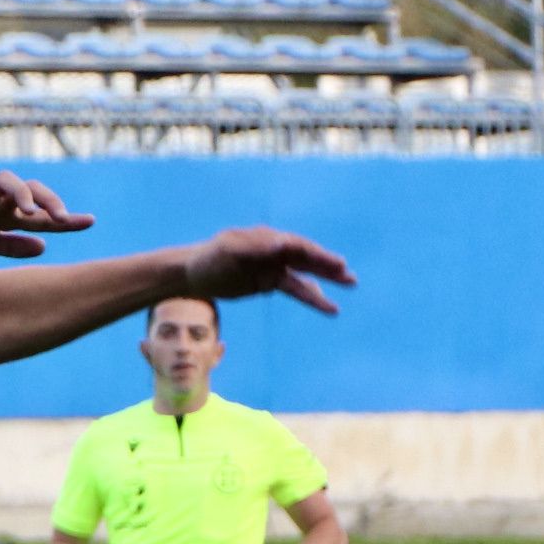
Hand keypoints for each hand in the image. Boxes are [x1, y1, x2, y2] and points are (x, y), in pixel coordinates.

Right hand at [0, 172, 92, 259]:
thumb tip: (44, 246)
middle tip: (64, 218)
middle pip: (31, 190)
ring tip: (30, 212)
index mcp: (6, 216)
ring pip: (7, 181)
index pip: (41, 216)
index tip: (90, 221)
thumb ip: (12, 246)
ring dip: (22, 194)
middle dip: (49, 201)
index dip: (66, 219)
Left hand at [184, 227, 355, 317]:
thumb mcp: (229, 252)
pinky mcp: (269, 282)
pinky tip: (328, 305)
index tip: (334, 263)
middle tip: (348, 274)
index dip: (315, 255)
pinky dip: (312, 295)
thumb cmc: (209, 260)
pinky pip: (295, 288)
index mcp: (266, 239)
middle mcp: (274, 250)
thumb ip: (256, 247)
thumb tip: (284, 242)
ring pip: (305, 273)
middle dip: (328, 265)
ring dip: (327, 279)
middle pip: (306, 257)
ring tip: (351, 283)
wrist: (192, 275)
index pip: (295, 246)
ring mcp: (273, 266)